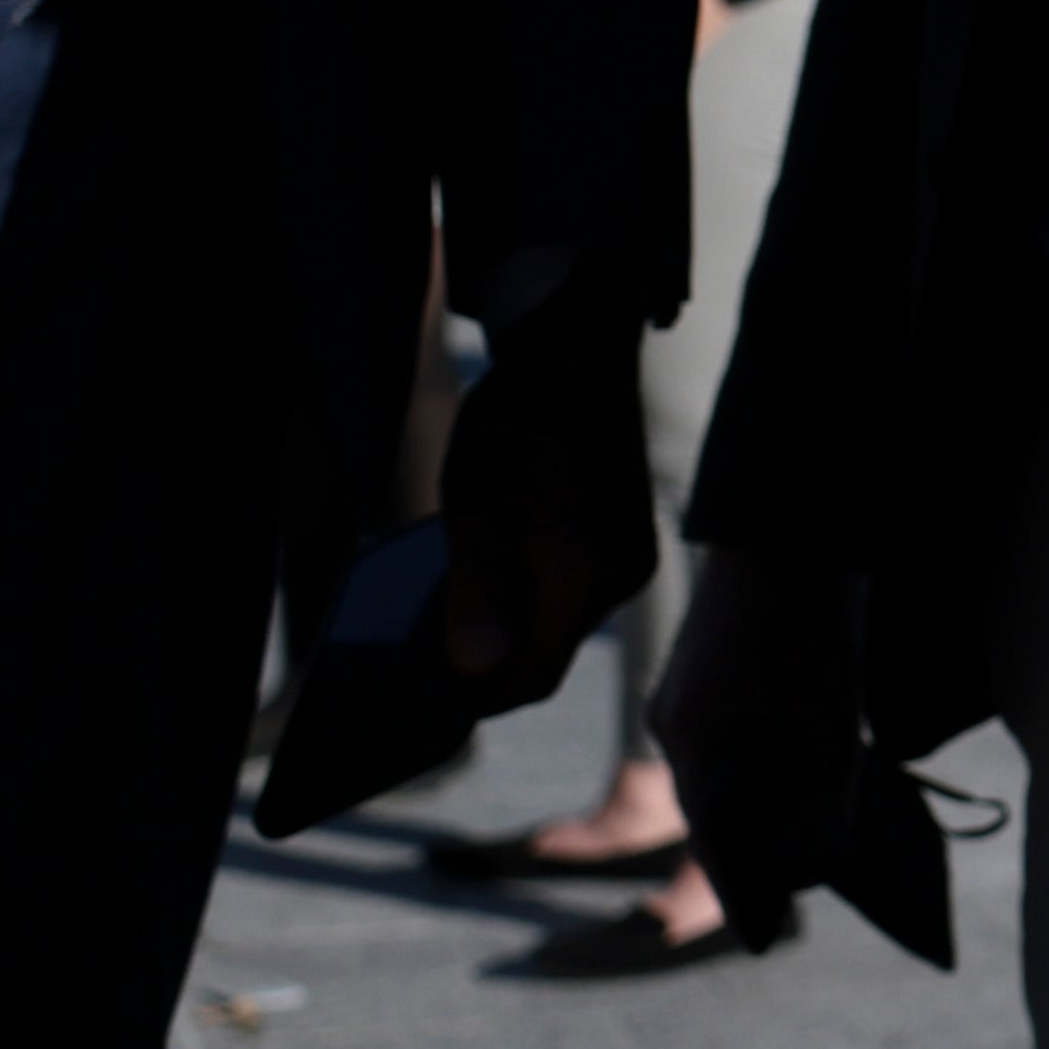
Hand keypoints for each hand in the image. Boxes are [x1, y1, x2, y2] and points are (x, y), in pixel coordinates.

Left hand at [427, 301, 658, 708]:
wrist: (576, 353)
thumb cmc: (520, 426)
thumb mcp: (479, 507)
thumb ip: (480, 590)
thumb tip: (474, 668)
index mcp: (586, 577)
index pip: (533, 678)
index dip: (475, 695)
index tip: (419, 688)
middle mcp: (621, 577)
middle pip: (547, 653)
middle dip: (488, 656)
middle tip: (423, 635)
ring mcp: (630, 558)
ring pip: (559, 621)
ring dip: (508, 619)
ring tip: (454, 588)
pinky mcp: (626, 538)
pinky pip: (574, 591)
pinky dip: (532, 591)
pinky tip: (498, 556)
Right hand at [653, 547, 869, 941]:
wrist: (791, 528)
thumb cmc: (811, 628)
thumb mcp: (828, 724)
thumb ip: (820, 801)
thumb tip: (815, 865)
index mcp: (695, 748)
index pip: (713, 842)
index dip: (742, 892)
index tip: (763, 936)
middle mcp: (677, 730)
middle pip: (716, 812)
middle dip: (756, 850)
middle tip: (799, 886)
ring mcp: (685, 700)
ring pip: (723, 775)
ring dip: (762, 806)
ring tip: (810, 835)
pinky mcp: (706, 677)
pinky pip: (729, 741)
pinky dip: (761, 766)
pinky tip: (800, 771)